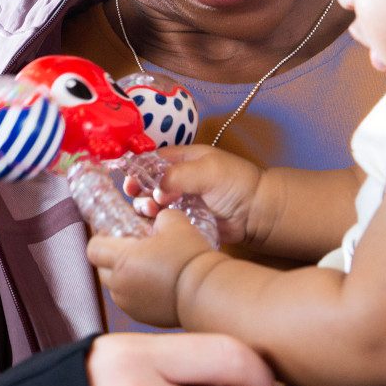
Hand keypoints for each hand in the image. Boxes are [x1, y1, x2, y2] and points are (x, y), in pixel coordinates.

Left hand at [87, 210, 214, 328]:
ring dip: (124, 275)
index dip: (101, 238)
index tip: (114, 233)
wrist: (207, 292)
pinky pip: (129, 300)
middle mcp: (119, 285)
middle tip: (132, 249)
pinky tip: (155, 282)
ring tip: (146, 266)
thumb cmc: (189, 256)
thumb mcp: (174, 223)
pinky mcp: (140, 316)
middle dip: (111, 257)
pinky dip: (136, 290)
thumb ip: (158, 216)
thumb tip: (155, 219)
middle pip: (101, 268)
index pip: (93, 248)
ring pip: (115, 286)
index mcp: (122, 261)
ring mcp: (128, 303)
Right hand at [133, 144, 263, 246]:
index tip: (129, 179)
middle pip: (145, 184)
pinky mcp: (182, 221)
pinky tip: (153, 225)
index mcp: (182, 160)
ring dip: (145, 208)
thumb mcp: (208, 170)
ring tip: (152, 212)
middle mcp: (176, 180)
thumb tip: (156, 192)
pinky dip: (154, 224)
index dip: (137, 168)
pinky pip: (161, 223)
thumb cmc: (236, 183)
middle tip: (138, 197)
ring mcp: (179, 202)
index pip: (151, 161)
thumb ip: (178, 176)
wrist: (256, 212)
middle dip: (138, 190)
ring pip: (150, 204)